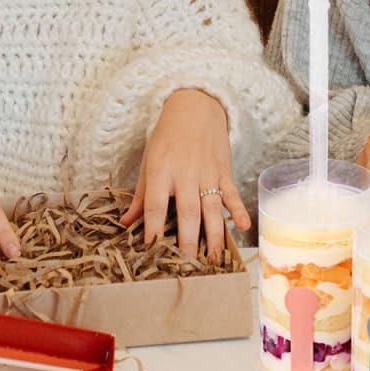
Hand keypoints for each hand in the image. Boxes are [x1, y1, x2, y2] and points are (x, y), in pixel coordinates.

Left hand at [120, 88, 247, 260]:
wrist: (195, 105)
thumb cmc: (167, 135)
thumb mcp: (148, 160)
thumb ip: (139, 195)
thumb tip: (126, 224)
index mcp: (161, 170)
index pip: (155, 205)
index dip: (152, 229)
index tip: (151, 251)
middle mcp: (185, 173)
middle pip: (187, 212)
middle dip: (188, 241)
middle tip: (188, 266)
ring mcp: (207, 172)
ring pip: (212, 208)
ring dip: (214, 234)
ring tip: (214, 259)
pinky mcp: (224, 170)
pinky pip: (232, 193)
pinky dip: (239, 210)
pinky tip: (243, 227)